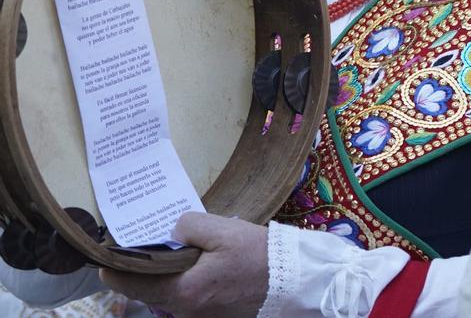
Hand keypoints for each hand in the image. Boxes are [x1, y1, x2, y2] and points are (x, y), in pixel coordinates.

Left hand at [100, 212, 267, 317]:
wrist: (295, 280)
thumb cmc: (258, 255)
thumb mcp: (222, 230)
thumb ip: (186, 227)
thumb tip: (170, 234)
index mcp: (182, 291)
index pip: (126, 283)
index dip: (113, 265)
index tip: (108, 251)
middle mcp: (184, 312)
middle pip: (147, 290)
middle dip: (145, 267)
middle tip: (151, 242)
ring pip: (168, 295)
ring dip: (169, 275)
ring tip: (183, 252)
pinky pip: (188, 300)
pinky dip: (188, 284)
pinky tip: (203, 267)